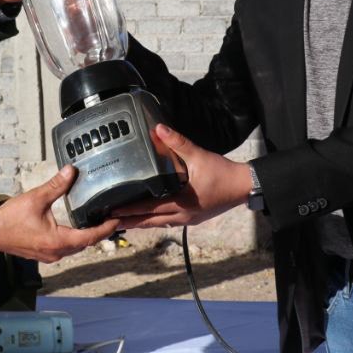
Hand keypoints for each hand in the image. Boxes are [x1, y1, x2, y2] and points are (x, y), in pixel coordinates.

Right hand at [0, 165, 118, 261]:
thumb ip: (56, 185)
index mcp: (58, 241)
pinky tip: (75, 228)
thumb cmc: (11, 217)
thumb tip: (71, 170)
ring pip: (75, 248)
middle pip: (85, 244)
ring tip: (96, 222)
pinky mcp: (43, 254)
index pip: (90, 237)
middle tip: (110, 218)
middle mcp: (57, 252)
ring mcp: (49, 256)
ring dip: (86, 237)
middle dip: (98, 232)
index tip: (117, 219)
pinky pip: (65, 248)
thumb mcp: (36, 198)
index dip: (106, 228)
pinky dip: (74, 239)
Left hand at [110, 123, 252, 228]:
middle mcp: (183, 216)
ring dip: (142, 223)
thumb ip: (178, 142)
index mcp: (182, 203)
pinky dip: (155, 220)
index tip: (112, 212)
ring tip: (124, 222)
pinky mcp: (193, 218)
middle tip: (110, 222)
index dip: (130, 210)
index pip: (150, 209)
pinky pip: (169, 222)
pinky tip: (149, 218)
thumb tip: (159, 129)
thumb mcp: (199, 156)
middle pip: (151, 222)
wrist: (243, 186)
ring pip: (159, 224)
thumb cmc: (222, 173)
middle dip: (130, 221)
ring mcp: (188, 220)